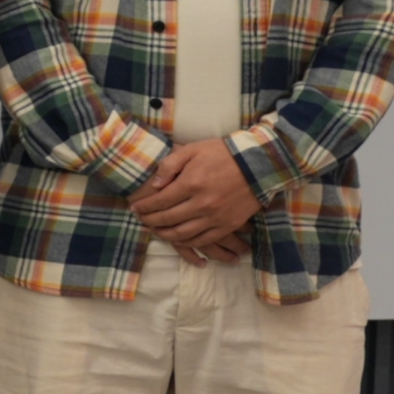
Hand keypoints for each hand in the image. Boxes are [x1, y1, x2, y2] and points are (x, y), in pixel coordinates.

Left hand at [129, 138, 259, 257]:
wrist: (259, 164)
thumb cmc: (223, 154)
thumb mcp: (192, 150)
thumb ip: (170, 166)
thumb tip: (155, 185)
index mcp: (191, 184)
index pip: (159, 201)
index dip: (144, 207)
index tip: (134, 208)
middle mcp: (201, 204)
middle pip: (167, 219)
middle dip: (149, 221)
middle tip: (140, 220)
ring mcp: (216, 217)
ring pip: (183, 233)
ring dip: (164, 234)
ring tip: (154, 230)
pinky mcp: (228, 225)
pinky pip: (203, 240)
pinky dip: (187, 242)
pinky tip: (177, 239)